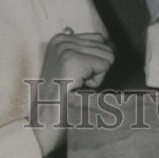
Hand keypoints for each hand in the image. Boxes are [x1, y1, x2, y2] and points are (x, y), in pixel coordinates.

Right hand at [33, 30, 113, 157]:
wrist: (46, 120)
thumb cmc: (62, 98)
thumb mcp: (73, 67)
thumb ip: (89, 52)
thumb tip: (113, 45)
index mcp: (60, 39)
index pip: (99, 38)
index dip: (96, 61)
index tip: (78, 75)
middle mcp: (61, 40)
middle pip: (105, 46)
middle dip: (97, 69)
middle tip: (76, 83)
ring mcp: (65, 49)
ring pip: (107, 55)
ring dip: (96, 76)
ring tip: (76, 86)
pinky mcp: (72, 60)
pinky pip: (105, 65)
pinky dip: (97, 82)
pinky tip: (78, 88)